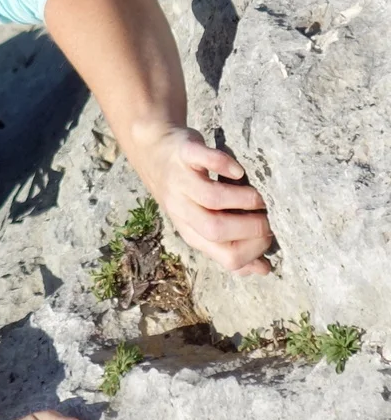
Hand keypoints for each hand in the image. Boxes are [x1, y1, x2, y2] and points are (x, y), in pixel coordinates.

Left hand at [142, 128, 272, 274]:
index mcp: (191, 231)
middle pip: (216, 230)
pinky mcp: (183, 153)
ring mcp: (180, 180)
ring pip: (210, 198)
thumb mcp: (199, 223)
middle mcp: (183, 208)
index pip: (226, 256)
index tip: (269, 237)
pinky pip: (200, 159)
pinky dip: (221, 164)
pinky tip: (237, 171)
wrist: (150, 151)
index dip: (254, 251)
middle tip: (268, 218)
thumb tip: (262, 268)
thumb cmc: (185, 191)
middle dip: (251, 228)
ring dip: (243, 200)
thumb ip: (228, 244)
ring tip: (259, 198)